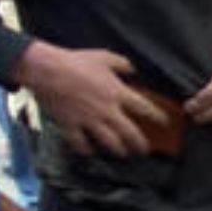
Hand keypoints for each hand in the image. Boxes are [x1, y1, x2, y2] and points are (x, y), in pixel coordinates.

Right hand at [18, 44, 168, 157]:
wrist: (47, 70)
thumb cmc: (75, 62)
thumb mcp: (104, 57)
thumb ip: (122, 64)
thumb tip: (132, 69)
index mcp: (117, 93)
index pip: (145, 108)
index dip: (157, 117)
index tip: (164, 123)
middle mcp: (106, 110)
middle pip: (129, 133)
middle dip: (140, 144)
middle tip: (144, 150)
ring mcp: (89, 120)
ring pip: (109, 142)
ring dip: (118, 150)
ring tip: (123, 153)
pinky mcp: (71, 125)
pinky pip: (80, 144)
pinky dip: (86, 149)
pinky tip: (90, 151)